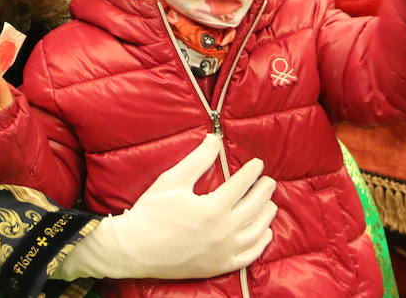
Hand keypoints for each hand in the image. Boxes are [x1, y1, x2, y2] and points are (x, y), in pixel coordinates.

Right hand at [52, 135, 276, 280]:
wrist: (135, 249)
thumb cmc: (151, 212)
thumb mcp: (173, 180)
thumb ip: (197, 159)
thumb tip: (214, 139)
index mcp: (213, 208)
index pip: (241, 185)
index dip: (252, 172)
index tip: (257, 164)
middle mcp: (223, 231)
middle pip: (254, 207)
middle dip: (264, 191)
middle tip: (269, 181)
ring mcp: (223, 252)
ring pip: (256, 231)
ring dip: (266, 215)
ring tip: (271, 204)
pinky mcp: (218, 266)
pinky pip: (249, 256)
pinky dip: (260, 243)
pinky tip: (265, 233)